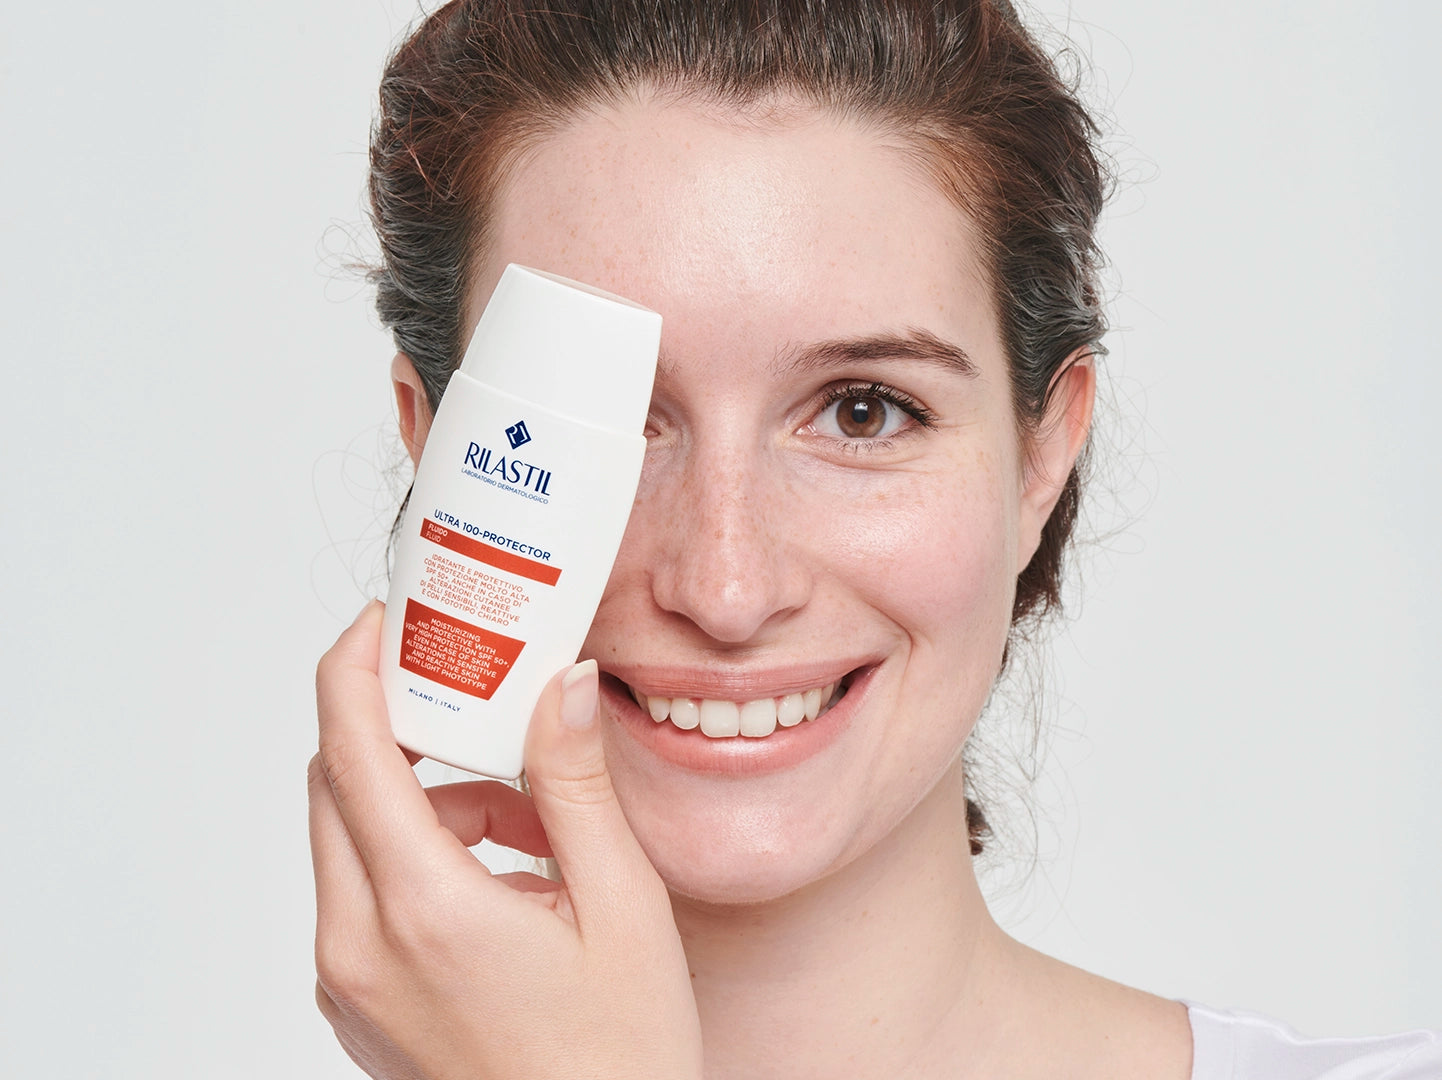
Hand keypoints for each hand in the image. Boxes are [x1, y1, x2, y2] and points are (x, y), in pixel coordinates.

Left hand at [308, 601, 702, 1078]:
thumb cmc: (616, 1062)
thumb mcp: (623, 909)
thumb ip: (578, 786)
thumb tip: (561, 685)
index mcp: (422, 911)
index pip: (349, 751)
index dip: (353, 667)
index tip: (384, 619)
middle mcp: (358, 944)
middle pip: (337, 784)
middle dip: (397, 726)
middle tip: (473, 697)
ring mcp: (347, 980)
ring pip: (353, 838)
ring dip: (425, 800)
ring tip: (530, 825)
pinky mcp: (357, 1001)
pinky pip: (365, 892)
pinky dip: (419, 856)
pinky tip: (505, 879)